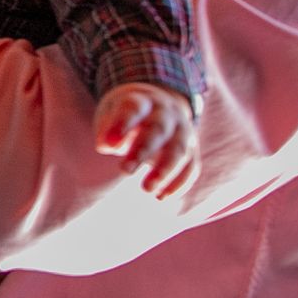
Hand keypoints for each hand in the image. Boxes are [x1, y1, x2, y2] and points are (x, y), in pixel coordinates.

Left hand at [94, 83, 199, 199]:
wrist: (161, 104)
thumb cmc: (127, 113)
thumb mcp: (111, 112)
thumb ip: (106, 128)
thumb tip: (105, 146)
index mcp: (144, 101)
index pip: (134, 109)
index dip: (122, 124)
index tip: (108, 145)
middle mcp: (167, 114)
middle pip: (158, 131)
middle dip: (142, 152)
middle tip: (125, 171)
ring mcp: (183, 131)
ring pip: (180, 150)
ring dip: (164, 171)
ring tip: (147, 189)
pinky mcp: (192, 150)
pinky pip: (191, 166)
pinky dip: (179, 183)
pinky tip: (162, 197)